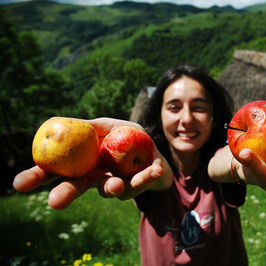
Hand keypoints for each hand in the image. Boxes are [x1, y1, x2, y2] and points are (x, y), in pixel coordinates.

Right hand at [13, 117, 172, 209]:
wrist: (152, 147)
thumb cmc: (124, 136)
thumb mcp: (107, 126)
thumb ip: (87, 128)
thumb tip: (59, 125)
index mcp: (82, 162)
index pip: (55, 172)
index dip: (37, 177)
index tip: (19, 184)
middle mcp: (93, 176)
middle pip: (76, 187)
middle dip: (65, 195)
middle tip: (54, 203)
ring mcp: (113, 184)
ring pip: (108, 189)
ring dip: (111, 187)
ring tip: (116, 185)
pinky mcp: (134, 187)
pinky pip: (138, 184)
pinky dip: (146, 177)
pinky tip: (155, 169)